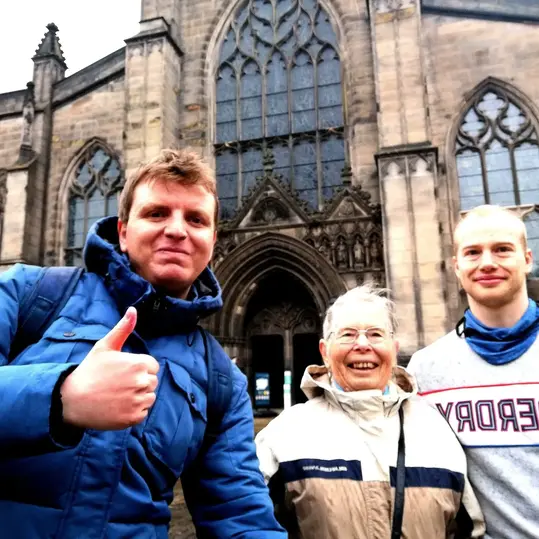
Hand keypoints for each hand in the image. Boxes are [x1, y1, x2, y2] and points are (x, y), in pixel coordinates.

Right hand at [60, 307, 159, 429]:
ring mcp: (138, 401)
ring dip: (138, 397)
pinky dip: (133, 411)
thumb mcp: (105, 346)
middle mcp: (142, 382)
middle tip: (118, 384)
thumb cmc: (89, 370)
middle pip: (152, 382)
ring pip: (149, 397)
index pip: (152, 366)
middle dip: (139, 382)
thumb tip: (133, 310)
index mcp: (139, 364)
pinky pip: (143, 413)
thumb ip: (123, 328)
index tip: (122, 372)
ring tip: (117, 395)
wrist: (71, 400)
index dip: (138, 368)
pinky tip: (117, 407)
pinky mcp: (133, 418)